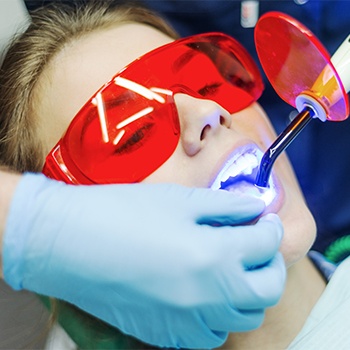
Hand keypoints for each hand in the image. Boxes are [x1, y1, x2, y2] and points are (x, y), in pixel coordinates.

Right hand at [3, 173, 284, 348]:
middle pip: (267, 291)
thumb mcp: (179, 200)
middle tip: (258, 246)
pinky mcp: (166, 335)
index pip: (266, 246)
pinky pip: (211, 334)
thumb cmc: (123, 213)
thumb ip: (225, 206)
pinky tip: (205, 292)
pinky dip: (220, 314)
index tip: (265, 220)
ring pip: (243, 317)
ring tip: (233, 269)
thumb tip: (254, 208)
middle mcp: (208, 297)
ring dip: (248, 292)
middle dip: (271, 266)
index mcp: (214, 256)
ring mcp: (188, 322)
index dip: (271, 229)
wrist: (71, 243)